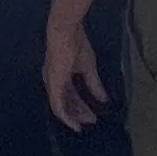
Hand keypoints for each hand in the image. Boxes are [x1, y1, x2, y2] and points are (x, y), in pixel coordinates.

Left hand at [42, 16, 107, 132]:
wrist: (66, 31)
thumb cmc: (76, 44)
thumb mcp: (88, 67)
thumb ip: (94, 84)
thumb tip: (104, 99)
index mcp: (61, 75)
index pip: (70, 95)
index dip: (81, 106)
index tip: (93, 115)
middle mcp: (54, 81)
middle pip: (66, 102)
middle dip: (79, 112)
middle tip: (91, 120)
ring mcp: (52, 83)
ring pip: (60, 106)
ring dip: (73, 116)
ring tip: (83, 124)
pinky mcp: (52, 84)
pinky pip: (57, 105)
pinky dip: (65, 116)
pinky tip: (74, 123)